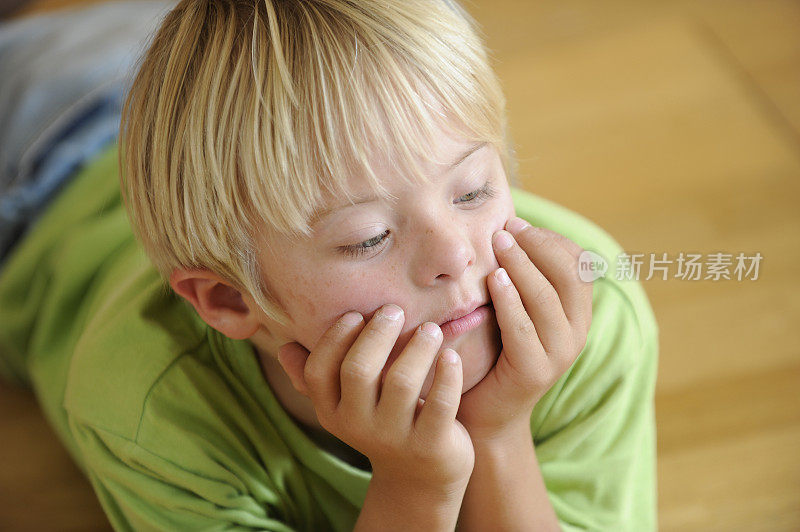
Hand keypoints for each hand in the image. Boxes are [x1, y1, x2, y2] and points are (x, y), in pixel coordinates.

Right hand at [277, 305, 474, 490]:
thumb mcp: (347, 406)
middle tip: (395, 310)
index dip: (335, 339)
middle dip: (377, 334)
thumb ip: (318, 377)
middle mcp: (358, 427)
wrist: (420, 478)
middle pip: (358, 371)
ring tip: (430, 329)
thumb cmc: (382, 423)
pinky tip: (450, 355)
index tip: (357, 314)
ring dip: (417, 347)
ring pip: (402, 382)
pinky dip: (446, 373)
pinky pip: (440, 402)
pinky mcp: (431, 445)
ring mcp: (395, 438)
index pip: (319, 372)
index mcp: (333, 413)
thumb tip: (283, 347)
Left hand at [456, 216, 592, 443]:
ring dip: (522, 264)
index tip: (518, 224)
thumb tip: (506, 229)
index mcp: (576, 315)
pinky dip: (510, 299)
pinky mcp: (534, 372)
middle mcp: (576, 333)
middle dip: (537, 245)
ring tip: (498, 243)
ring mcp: (558, 354)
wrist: (484, 414)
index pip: (578, 265)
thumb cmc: (492, 354)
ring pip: (547, 297)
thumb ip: (518, 280)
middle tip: (506, 229)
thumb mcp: (512, 311)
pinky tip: (494, 279)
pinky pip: (524, 327)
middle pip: (567, 275)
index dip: (551, 239)